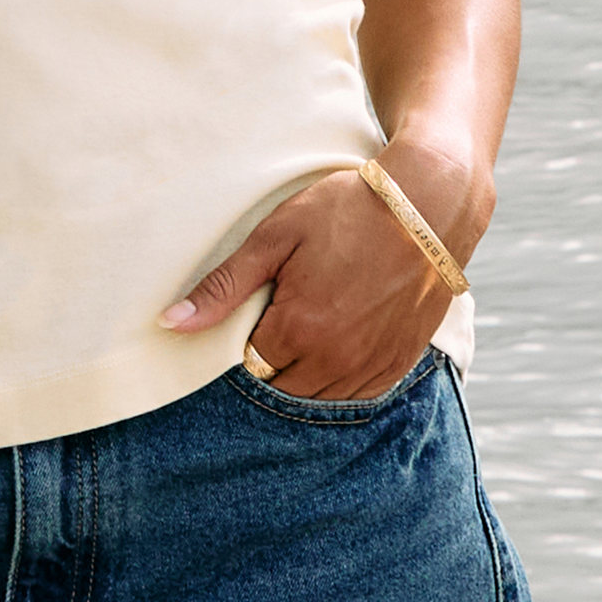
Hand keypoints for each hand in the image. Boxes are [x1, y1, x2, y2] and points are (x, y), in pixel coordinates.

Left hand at [161, 143, 478, 400]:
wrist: (431, 204)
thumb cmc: (349, 210)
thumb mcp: (277, 236)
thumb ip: (224, 286)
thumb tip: (170, 323)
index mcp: (298, 330)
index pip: (247, 366)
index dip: (246, 341)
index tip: (258, 312)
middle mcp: (335, 360)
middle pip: (281, 387)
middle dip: (273, 361)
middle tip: (285, 315)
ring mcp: (370, 366)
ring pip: (318, 396)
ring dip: (306, 373)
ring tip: (314, 326)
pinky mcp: (399, 363)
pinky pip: (357, 395)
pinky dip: (342, 379)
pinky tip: (340, 342)